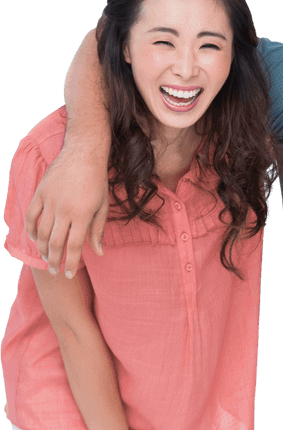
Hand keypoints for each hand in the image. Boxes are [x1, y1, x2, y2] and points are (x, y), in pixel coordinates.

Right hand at [25, 147, 108, 277]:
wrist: (83, 155)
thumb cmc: (97, 182)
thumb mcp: (102, 207)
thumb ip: (98, 231)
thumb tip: (98, 252)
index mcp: (82, 215)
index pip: (74, 246)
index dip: (71, 263)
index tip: (68, 274)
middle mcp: (64, 210)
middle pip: (56, 243)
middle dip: (55, 260)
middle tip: (55, 271)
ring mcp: (50, 201)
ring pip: (42, 232)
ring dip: (44, 248)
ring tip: (48, 258)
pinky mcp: (40, 193)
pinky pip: (31, 215)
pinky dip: (32, 229)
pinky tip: (36, 239)